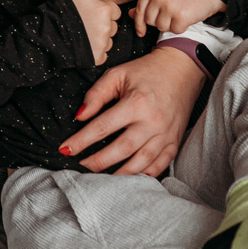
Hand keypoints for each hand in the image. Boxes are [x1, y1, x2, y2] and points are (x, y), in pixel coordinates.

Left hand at [56, 44, 205, 175]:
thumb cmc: (146, 71)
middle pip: (121, 149)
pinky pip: (159, 165)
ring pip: (141, 163)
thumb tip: (79, 116)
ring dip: (119, 174)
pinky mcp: (174, 142)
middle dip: (97, 162)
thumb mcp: (117, 74)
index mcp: (136, 103)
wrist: (181, 69)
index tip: (66, 149)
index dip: (81, 140)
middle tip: (80, 167)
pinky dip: (143, 175)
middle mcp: (152, 122)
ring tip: (100, 179)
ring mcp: (166, 134)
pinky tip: (128, 178)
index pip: (102, 127)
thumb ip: (96, 95)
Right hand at [63, 0, 119, 65]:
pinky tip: (83, 45)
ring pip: (107, 41)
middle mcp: (108, 26)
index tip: (89, 12)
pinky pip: (102, 54)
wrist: (49, 34)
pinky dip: (95, 52)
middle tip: (84, 23)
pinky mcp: (98, 57)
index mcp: (106, 9)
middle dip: (101, 26)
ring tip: (82, 34)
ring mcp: (103, 43)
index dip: (102, 12)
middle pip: (111, 26)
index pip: (113, 11)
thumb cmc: (62, 10)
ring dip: (98, 40)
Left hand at [129, 0, 225, 38]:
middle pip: (150, 21)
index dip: (139, 23)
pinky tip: (187, 17)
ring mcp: (169, 6)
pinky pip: (175, 30)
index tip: (141, 32)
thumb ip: (148, 2)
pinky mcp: (181, 16)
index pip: (139, 10)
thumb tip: (130, 14)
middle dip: (159, 21)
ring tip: (180, 13)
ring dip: (171, 24)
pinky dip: (182, 27)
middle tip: (172, 14)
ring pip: (162, 27)